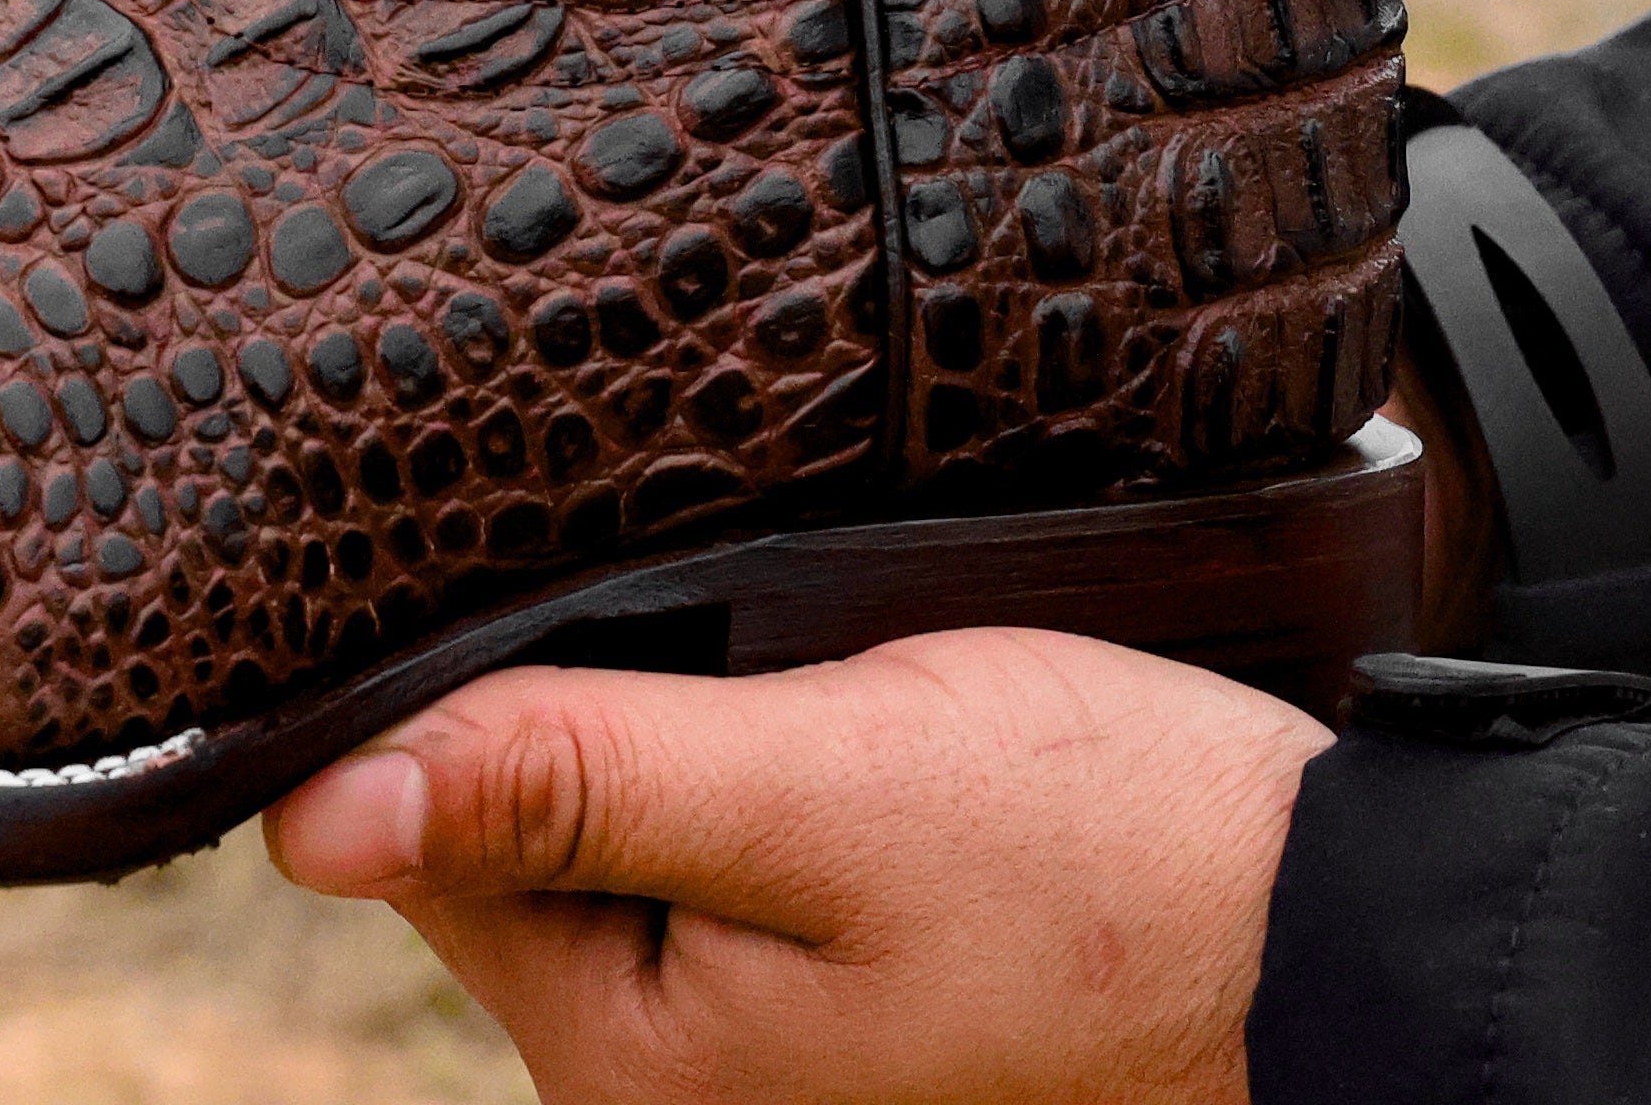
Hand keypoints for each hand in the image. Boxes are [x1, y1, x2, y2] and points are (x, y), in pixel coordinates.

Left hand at [263, 630, 1328, 1104]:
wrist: (1342, 939)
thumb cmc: (1106, 861)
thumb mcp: (814, 783)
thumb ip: (566, 779)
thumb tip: (308, 818)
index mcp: (631, 1064)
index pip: (435, 829)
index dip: (487, 681)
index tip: (595, 595)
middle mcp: (672, 1096)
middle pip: (528, 832)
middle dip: (605, 705)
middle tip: (757, 645)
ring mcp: (763, 1065)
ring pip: (630, 830)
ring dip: (690, 728)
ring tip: (821, 688)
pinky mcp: (835, 1014)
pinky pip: (727, 862)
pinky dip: (764, 774)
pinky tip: (854, 735)